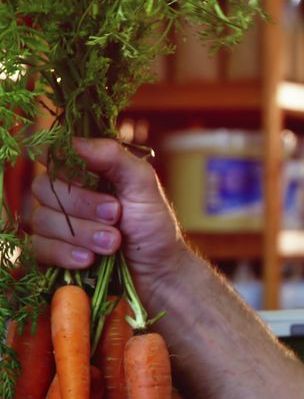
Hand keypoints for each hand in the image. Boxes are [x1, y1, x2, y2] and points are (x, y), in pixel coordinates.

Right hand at [27, 138, 186, 292]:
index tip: (94, 179)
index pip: (53, 155)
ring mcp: (55, 224)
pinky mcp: (50, 253)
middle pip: (45, 188)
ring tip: (113, 243)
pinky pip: (38, 248)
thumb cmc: (153, 225)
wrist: (157, 270)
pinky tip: (88, 260)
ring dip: (81, 233)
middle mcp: (65, 194)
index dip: (69, 168)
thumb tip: (74, 141)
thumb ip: (114, 157)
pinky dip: (65, 253)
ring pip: (43, 220)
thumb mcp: (143, 185)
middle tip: (116, 216)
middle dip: (84, 205)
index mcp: (86, 171)